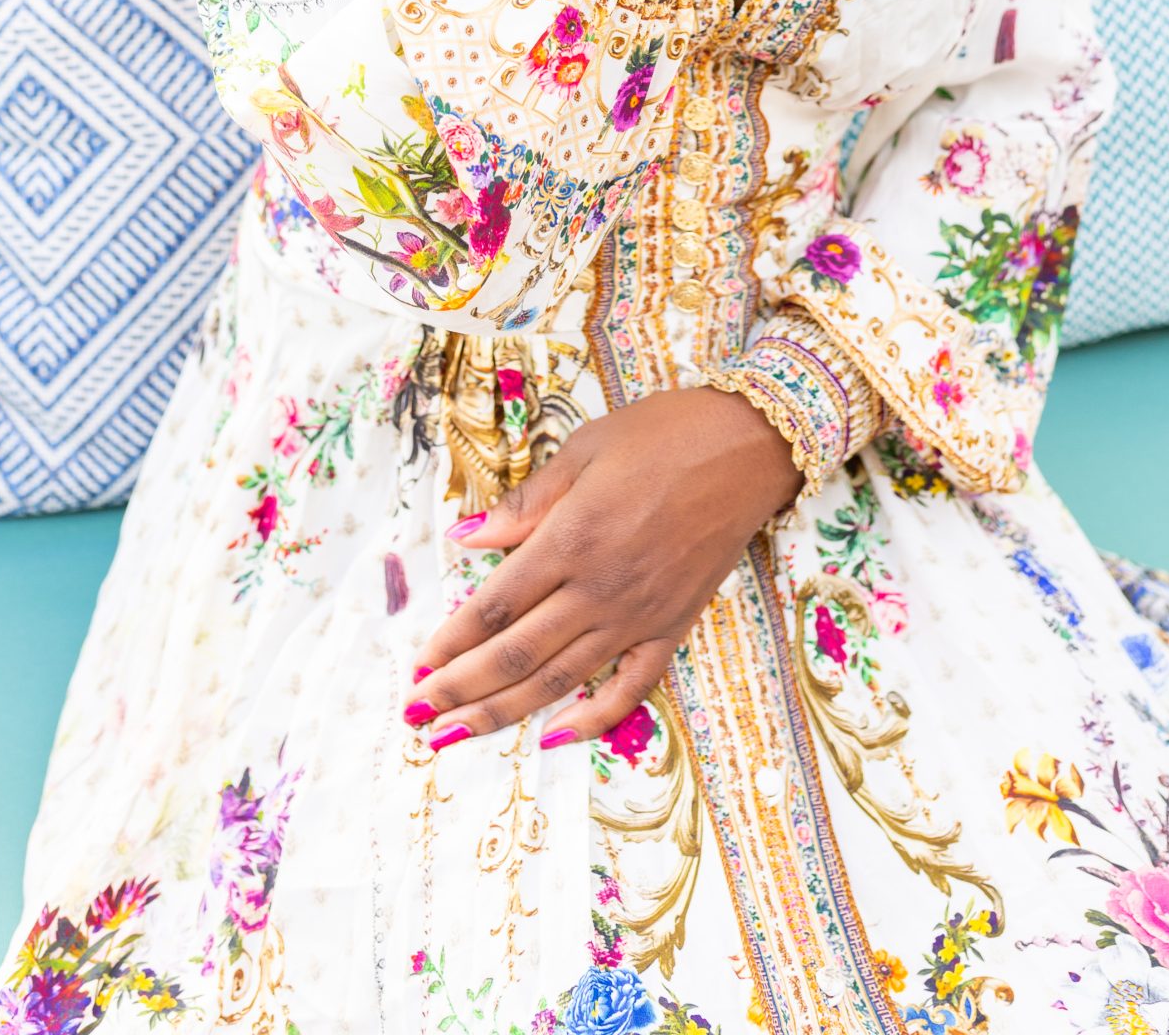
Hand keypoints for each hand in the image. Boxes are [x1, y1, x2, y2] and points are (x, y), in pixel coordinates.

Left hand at [404, 388, 802, 749]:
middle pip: (517, 655)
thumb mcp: (585, 450)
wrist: (749, 447)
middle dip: (462, 690)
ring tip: (459, 734)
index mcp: (572, 538)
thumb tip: (464, 536)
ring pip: (561, 679)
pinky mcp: (674, 626)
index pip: (496, 605)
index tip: (418, 664)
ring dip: (504, 712)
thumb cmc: (664, 434)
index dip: (452, 641)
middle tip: (418, 715)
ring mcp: (639, 614)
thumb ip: (525, 504)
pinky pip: (631, 688)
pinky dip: (593, 718)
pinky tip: (557, 735)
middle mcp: (600, 587)